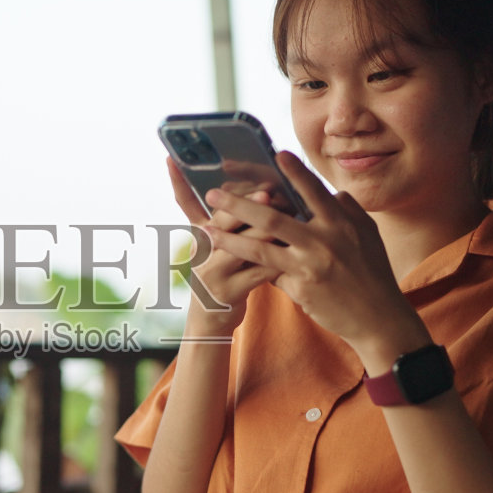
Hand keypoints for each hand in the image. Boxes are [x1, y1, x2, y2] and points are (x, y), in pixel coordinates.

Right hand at [166, 158, 280, 335]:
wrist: (209, 323)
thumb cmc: (221, 275)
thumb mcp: (213, 247)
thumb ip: (224, 219)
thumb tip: (247, 185)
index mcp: (196, 236)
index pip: (197, 204)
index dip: (222, 188)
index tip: (236, 169)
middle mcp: (199, 252)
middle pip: (221, 222)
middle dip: (247, 205)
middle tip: (269, 192)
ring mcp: (213, 273)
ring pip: (243, 246)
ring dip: (268, 231)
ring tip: (290, 216)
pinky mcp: (229, 292)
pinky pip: (259, 272)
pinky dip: (280, 258)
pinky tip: (296, 249)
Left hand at [200, 152, 428, 362]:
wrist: (378, 318)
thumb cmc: (373, 272)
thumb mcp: (368, 234)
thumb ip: (347, 210)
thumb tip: (330, 192)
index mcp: (341, 223)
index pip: (314, 191)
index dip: (295, 172)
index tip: (276, 154)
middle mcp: (324, 241)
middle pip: (273, 218)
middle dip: (239, 205)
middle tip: (213, 194)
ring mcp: (310, 266)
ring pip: (260, 248)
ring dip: (229, 237)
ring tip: (206, 229)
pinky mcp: (301, 289)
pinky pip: (269, 273)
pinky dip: (251, 264)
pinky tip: (226, 259)